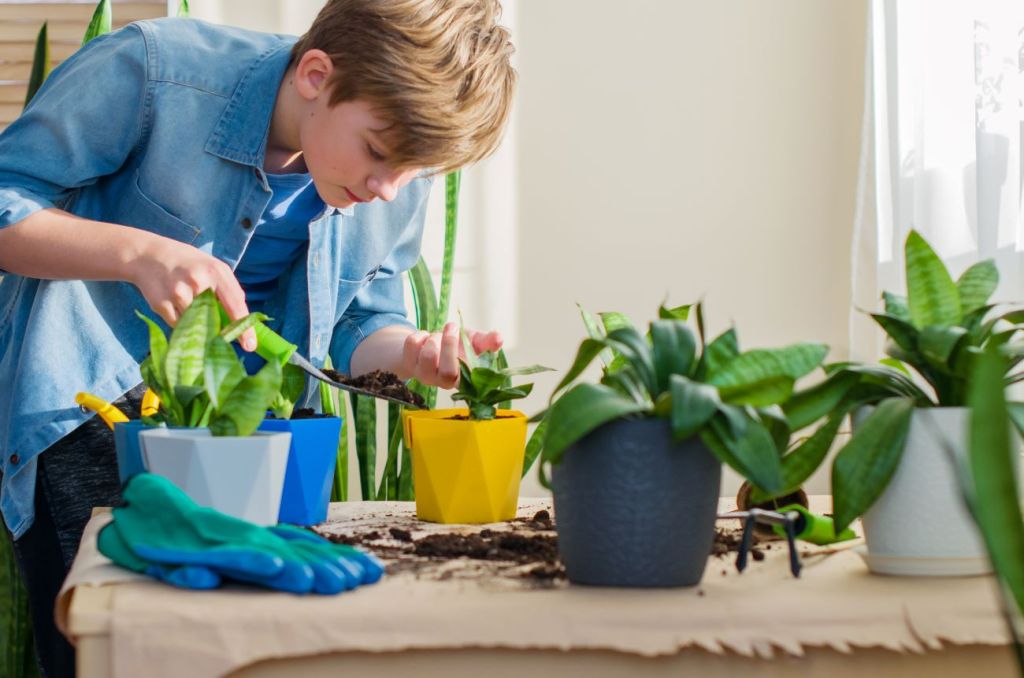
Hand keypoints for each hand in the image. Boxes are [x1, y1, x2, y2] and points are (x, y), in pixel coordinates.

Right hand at [129, 234, 256, 350]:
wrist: (148, 255)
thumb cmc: (188, 264)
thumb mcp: (213, 267)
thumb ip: (229, 290)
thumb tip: (241, 321)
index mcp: (215, 271)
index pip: (235, 304)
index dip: (244, 328)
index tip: (250, 345)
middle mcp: (198, 282)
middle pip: (216, 320)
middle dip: (219, 331)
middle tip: (221, 336)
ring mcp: (178, 294)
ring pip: (196, 325)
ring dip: (197, 325)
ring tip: (189, 306)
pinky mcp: (161, 305)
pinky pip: (179, 326)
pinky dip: (182, 323)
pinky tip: (176, 307)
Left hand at [401, 322, 502, 388]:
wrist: (427, 344)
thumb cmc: (455, 346)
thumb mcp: (473, 342)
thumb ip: (487, 341)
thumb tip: (499, 338)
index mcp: (462, 378)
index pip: (468, 383)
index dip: (472, 370)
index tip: (472, 347)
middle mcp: (442, 381)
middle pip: (447, 372)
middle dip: (450, 345)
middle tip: (452, 327)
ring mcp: (423, 374)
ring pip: (428, 357)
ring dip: (434, 338)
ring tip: (438, 335)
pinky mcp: (408, 363)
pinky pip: (412, 345)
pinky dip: (420, 334)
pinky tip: (424, 338)